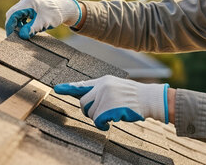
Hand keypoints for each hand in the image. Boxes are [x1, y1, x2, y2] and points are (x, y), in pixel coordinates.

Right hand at [5, 0, 81, 38]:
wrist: (63, 9)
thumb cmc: (54, 15)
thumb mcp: (43, 23)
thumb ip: (31, 29)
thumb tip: (21, 36)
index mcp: (28, 2)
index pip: (12, 14)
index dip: (10, 26)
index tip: (10, 36)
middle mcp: (26, 0)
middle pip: (12, 14)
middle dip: (12, 26)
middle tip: (14, 37)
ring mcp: (27, 2)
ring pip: (15, 15)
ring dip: (16, 24)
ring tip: (21, 34)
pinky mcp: (29, 6)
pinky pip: (20, 15)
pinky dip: (21, 22)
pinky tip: (25, 29)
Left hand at [53, 75, 168, 130]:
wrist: (148, 99)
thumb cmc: (132, 96)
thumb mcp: (115, 86)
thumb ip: (100, 90)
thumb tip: (86, 100)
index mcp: (103, 81)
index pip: (82, 85)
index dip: (68, 88)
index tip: (56, 89)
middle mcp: (102, 87)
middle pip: (84, 103)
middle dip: (89, 111)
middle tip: (100, 114)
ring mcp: (106, 97)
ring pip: (90, 113)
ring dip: (98, 118)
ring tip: (110, 115)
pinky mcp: (110, 108)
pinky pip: (98, 121)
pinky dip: (102, 125)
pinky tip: (110, 122)